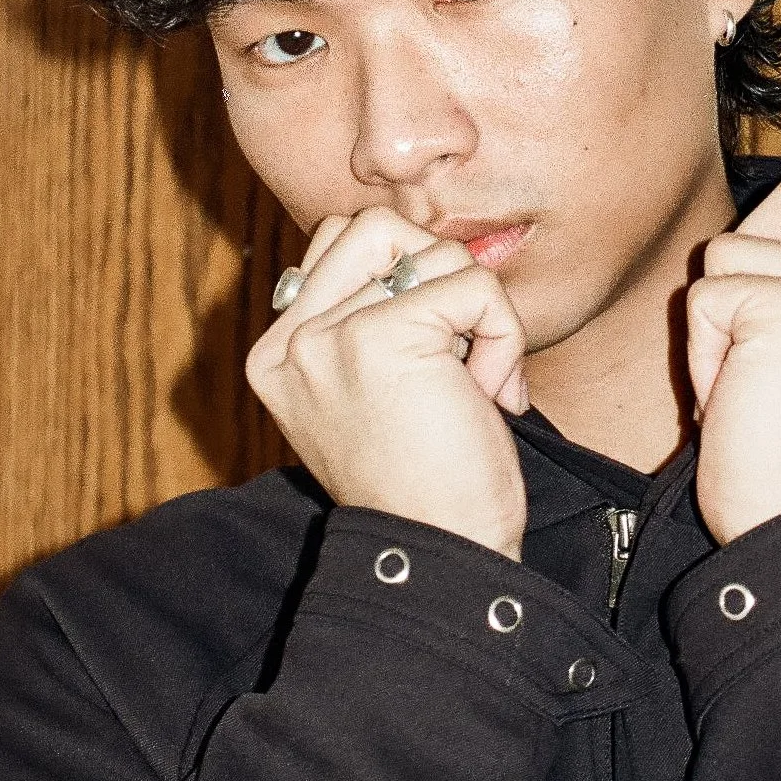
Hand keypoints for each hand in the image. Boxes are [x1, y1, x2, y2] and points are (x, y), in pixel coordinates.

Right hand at [246, 208, 529, 558]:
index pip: (338, 246)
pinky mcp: (380, 336)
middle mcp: (288, 342)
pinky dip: (503, 335)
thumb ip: (369, 321)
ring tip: (476, 380)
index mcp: (277, 355)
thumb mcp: (375, 394)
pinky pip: (472, 286)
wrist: (443, 552)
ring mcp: (326, 336)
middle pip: (373, 227)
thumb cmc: (428, 483)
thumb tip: (425, 247)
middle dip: (437, 277)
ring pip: (429, 249)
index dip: (407, 282)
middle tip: (457, 353)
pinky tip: (491, 395)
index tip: (433, 363)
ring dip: (477, 310)